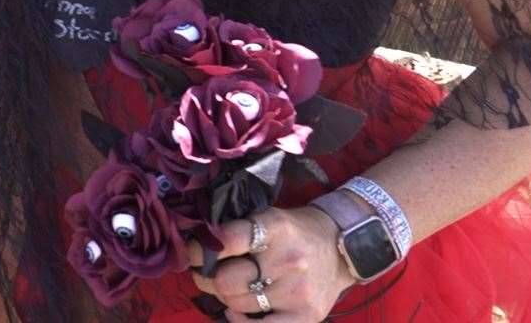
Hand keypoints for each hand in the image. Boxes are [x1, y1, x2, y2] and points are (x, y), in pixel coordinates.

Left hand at [188, 205, 355, 321]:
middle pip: (226, 280)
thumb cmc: (294, 232)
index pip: (226, 241)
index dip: (199, 250)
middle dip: (209, 278)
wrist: (340, 248)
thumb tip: (194, 248)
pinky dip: (239, 321)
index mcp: (276, 228)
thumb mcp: (267, 218)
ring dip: (224, 297)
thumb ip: (235, 230)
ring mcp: (298, 291)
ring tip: (229, 287)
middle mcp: (289, 260)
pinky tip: (237, 312)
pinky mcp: (306, 316)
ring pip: (237, 304)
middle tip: (208, 273)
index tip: (191, 252)